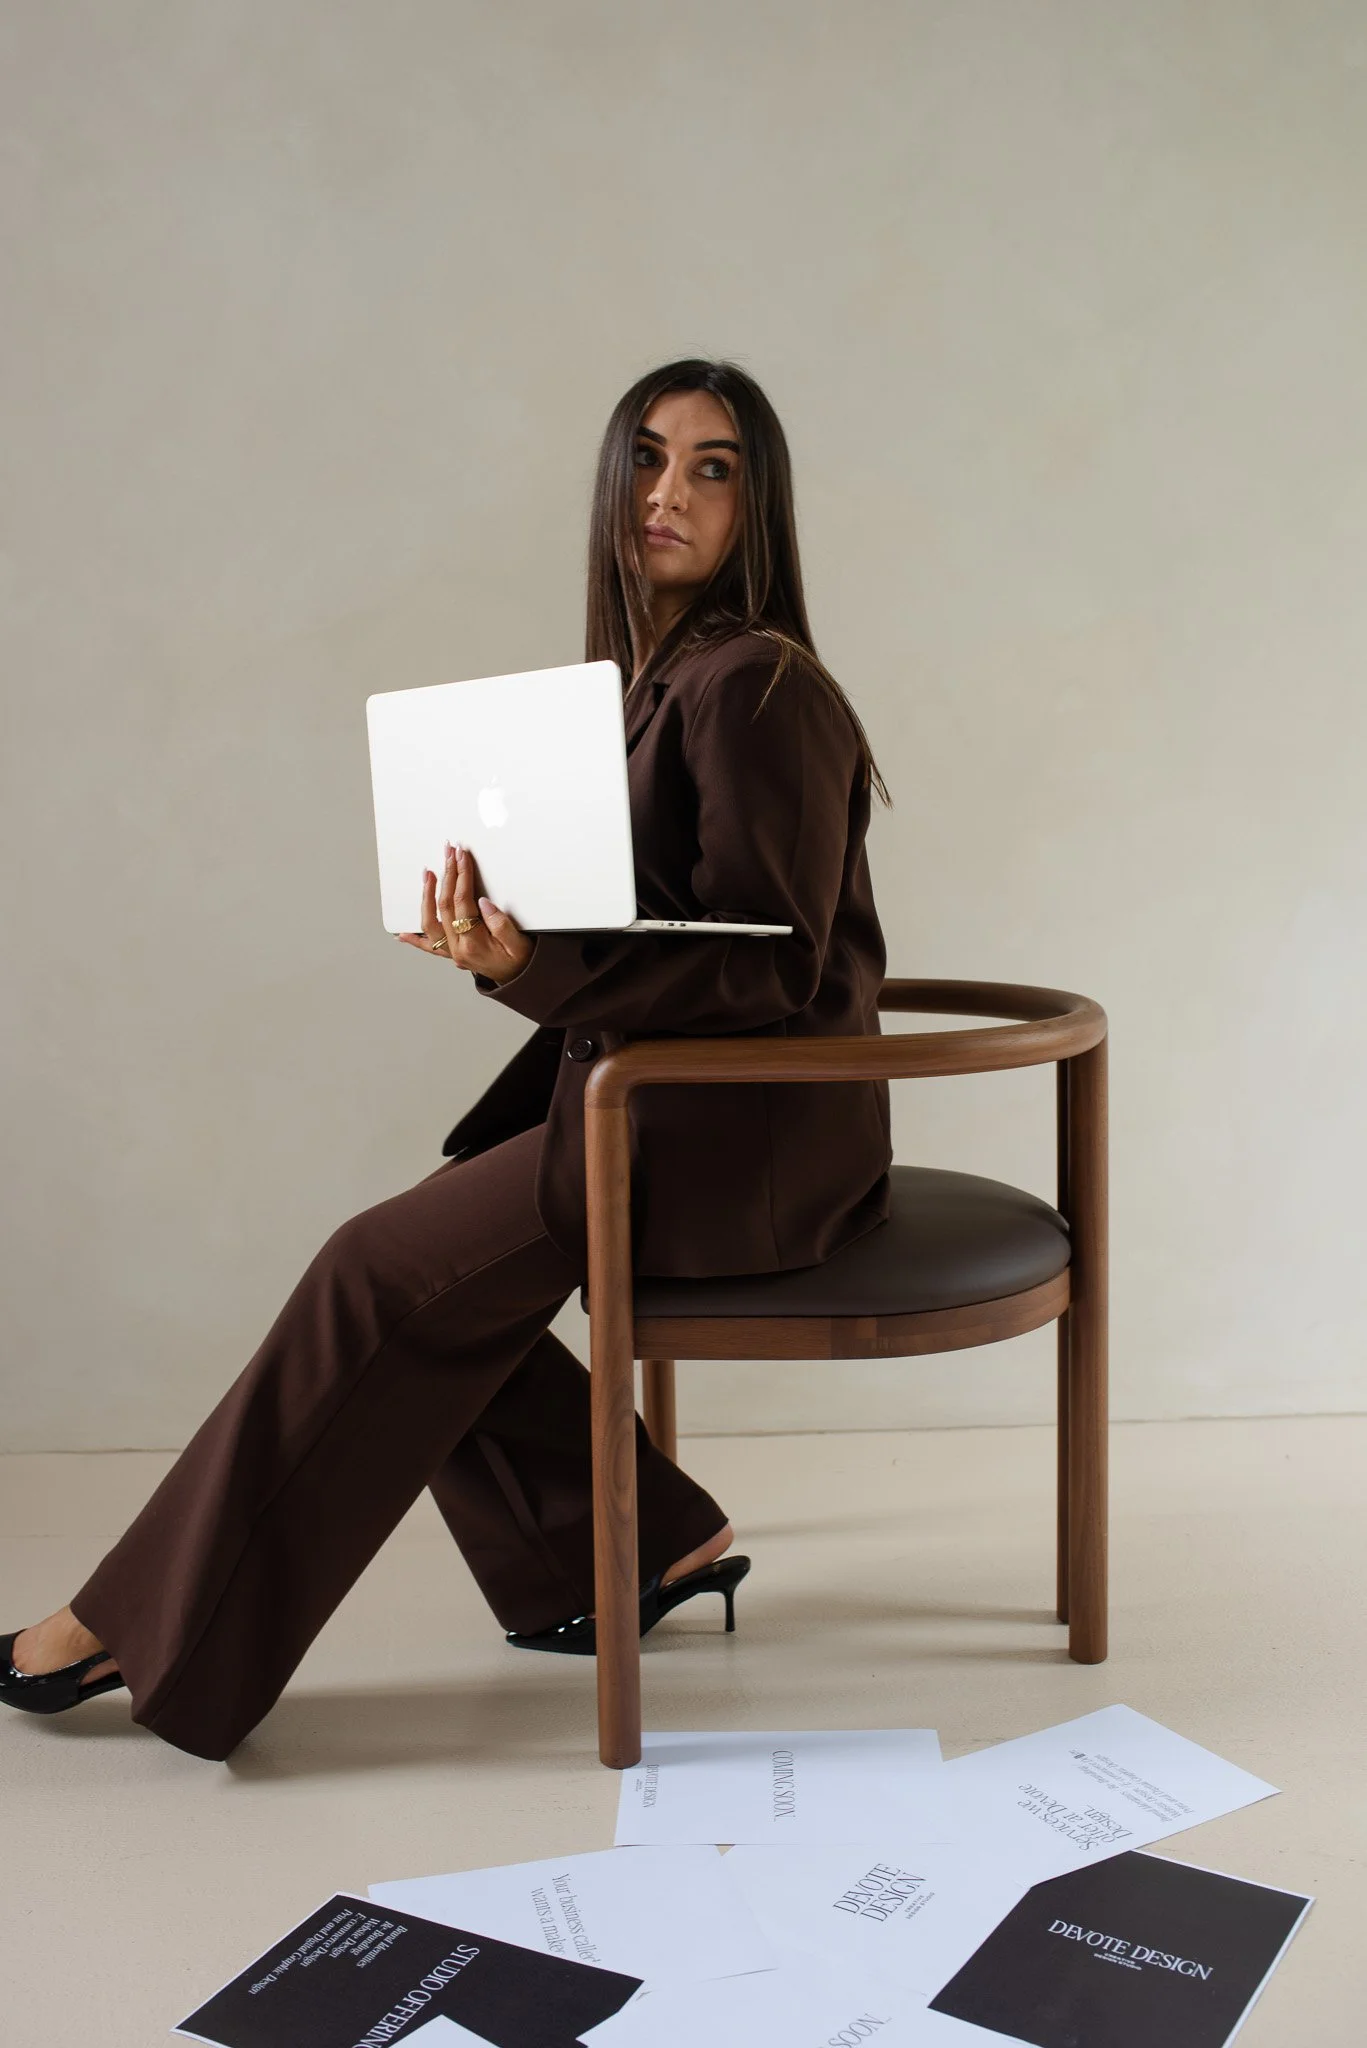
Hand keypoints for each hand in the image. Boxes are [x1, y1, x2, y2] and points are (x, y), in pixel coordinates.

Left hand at [397, 843, 533, 985]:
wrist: (520, 980)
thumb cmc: (521, 962)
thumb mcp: (519, 944)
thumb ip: (501, 924)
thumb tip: (483, 903)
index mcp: (474, 943)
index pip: (462, 902)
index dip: (462, 877)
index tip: (462, 858)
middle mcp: (458, 948)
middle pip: (445, 906)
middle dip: (447, 875)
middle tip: (449, 854)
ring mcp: (452, 952)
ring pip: (430, 922)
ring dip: (427, 896)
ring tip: (428, 874)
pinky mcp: (452, 954)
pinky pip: (429, 946)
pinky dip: (414, 939)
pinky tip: (402, 934)